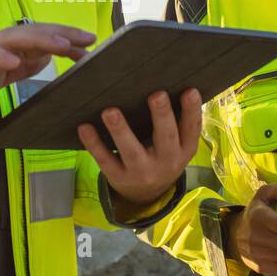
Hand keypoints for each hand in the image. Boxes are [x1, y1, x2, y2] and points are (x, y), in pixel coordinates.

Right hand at [0, 23, 95, 110]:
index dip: (69, 36)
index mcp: (14, 46)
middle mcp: (3, 42)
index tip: (92, 41)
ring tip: (61, 45)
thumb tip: (51, 55)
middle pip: (36, 32)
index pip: (45, 36)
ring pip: (16, 37)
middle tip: (86, 39)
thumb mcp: (9, 72)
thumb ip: (29, 62)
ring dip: (40, 39)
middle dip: (62, 34)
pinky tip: (13, 60)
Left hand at [77, 88, 201, 210]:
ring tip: (110, 111)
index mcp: (183, 150)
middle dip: (161, 117)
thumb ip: (175, 121)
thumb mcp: (176, 145)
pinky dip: (94, 144)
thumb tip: (166, 82)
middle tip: (157, 95)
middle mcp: (166, 162)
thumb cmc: (161, 155)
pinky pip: (105, 160)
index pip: (191, 129)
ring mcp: (142, 172)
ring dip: (120, 130)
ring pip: (131, 151)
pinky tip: (85, 127)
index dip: (192, 110)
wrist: (146, 194)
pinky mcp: (119, 177)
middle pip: (166, 139)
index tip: (190, 90)